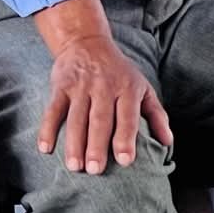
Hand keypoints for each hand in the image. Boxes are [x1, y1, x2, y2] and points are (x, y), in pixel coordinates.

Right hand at [37, 32, 173, 173]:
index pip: (127, 117)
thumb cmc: (119, 71)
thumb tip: (168, 142)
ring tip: (74, 166)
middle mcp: (103, 86)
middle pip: (99, 120)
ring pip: (76, 118)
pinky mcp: (60, 86)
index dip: (126, 139)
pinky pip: (53, 109)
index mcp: (127, 89)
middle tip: (94, 170)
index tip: (124, 161)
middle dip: (97, 146)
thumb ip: (156, 114)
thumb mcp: (143, 87)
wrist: (86, 41)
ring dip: (74, 143)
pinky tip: (45, 148)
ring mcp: (79, 86)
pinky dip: (48, 128)